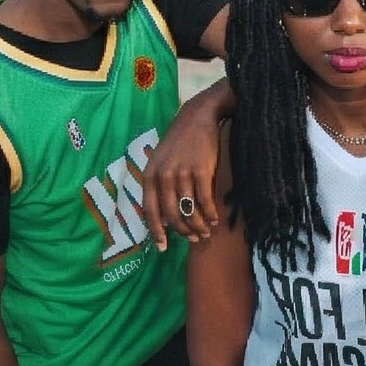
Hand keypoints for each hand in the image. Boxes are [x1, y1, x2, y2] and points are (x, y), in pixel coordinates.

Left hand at [142, 83, 229, 246]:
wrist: (198, 116)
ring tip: (205, 232)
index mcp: (150, 175)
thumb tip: (163, 218)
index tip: (163, 248)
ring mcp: (182, 173)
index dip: (156, 232)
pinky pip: (205, 201)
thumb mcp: (160, 161)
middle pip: (172, 215)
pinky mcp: (202, 171)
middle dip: (183, 232)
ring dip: (199, 226)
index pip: (150, 211)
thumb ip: (158, 186)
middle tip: (193, 239)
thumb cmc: (179, 142)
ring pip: (189, 211)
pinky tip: (215, 219)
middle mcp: (164, 176)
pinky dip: (211, 214)